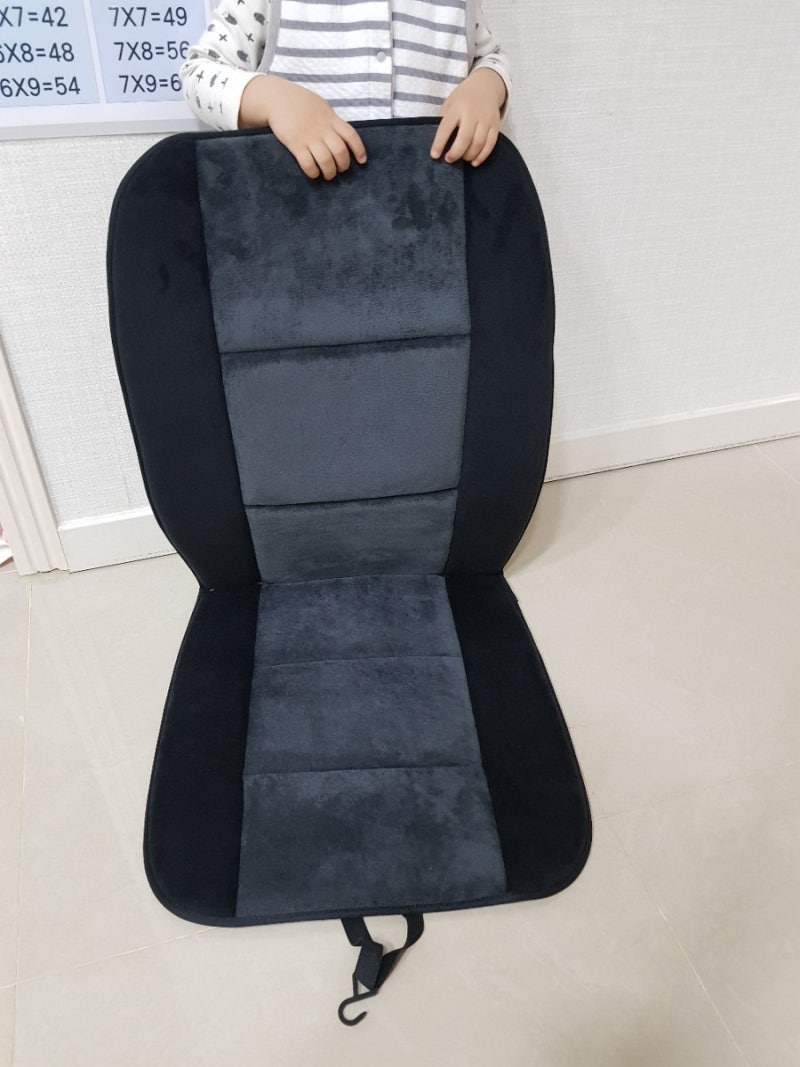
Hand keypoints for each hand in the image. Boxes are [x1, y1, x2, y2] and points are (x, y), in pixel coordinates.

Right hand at [239, 75, 367, 179]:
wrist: (277, 98)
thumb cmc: (301, 103)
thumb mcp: (321, 107)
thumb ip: (332, 121)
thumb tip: (342, 137)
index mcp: (331, 118)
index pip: (351, 135)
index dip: (359, 150)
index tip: (362, 161)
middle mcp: (322, 128)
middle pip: (340, 152)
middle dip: (343, 165)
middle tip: (340, 169)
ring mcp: (308, 136)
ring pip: (326, 160)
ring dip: (329, 172)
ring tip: (328, 174)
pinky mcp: (295, 143)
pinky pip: (308, 163)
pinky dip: (313, 172)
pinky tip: (314, 173)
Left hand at [430, 67, 505, 166]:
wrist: (485, 86)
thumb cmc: (462, 99)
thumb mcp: (449, 104)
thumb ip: (444, 121)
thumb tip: (439, 144)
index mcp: (457, 107)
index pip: (446, 128)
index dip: (439, 144)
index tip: (434, 156)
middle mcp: (472, 113)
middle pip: (465, 138)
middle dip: (455, 153)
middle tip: (449, 159)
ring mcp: (486, 119)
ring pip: (478, 143)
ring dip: (468, 155)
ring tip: (462, 158)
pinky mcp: (495, 125)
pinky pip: (490, 144)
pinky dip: (482, 156)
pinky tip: (474, 162)